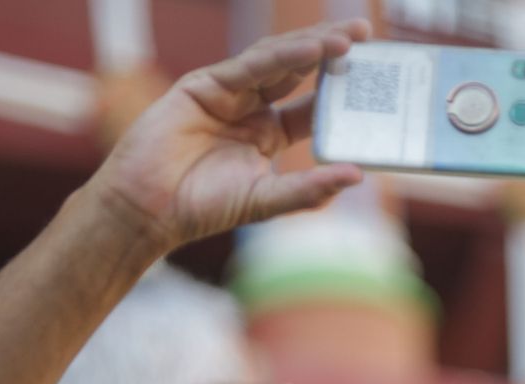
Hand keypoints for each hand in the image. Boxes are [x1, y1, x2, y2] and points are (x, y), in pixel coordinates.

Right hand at [84, 19, 369, 252]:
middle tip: (367, 33)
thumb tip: (357, 176)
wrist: (149, 209)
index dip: (340, 89)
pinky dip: (280, 57)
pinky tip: (310, 50)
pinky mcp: (204, 85)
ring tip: (347, 39)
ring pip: (276, 60)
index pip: (312, 105)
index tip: (375, 78)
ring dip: (311, 46)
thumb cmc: (203, 208)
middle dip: (332, 50)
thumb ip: (310, 190)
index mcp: (269, 133)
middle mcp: (251, 108)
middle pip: (299, 71)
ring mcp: (228, 93)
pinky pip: (248, 67)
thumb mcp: (267, 201)